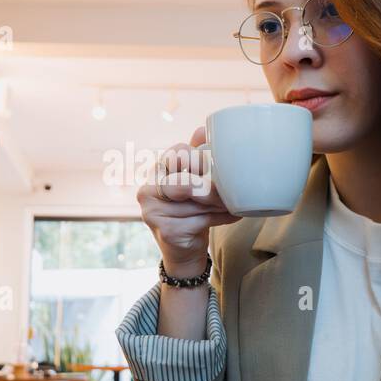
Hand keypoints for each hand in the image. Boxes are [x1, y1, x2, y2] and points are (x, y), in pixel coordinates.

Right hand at [137, 127, 239, 270]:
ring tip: (232, 203)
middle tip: (227, 190)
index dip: (199, 159)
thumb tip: (202, 129)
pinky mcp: (165, 230)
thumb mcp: (192, 181)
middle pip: (186, 179)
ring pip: (197, 201)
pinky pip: (201, 219)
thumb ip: (196, 156)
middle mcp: (147, 190)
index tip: (213, 167)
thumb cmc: (190, 211)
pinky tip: (230, 216)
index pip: (177, 154)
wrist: (183, 251)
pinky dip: (221, 217)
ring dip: (220, 203)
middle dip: (211, 186)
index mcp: (155, 172)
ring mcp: (153, 211)